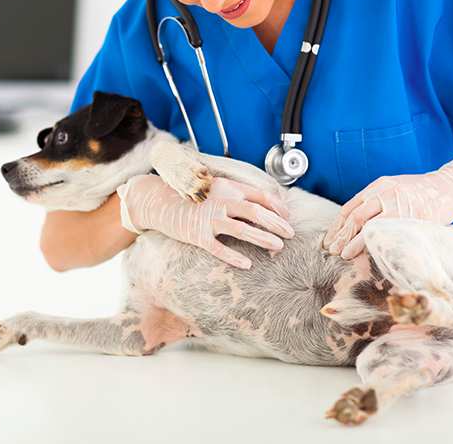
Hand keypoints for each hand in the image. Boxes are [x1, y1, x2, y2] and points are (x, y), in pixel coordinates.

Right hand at [116, 174, 294, 268]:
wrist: (162, 202)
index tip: (288, 217)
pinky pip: (220, 249)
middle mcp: (221, 201)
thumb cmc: (196, 197)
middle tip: (290, 234)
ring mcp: (209, 219)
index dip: (278, 207)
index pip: (261, 195)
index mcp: (229, 187)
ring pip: (242, 230)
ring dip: (263, 239)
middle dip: (277, 224)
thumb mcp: (219, 188)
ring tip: (277, 247)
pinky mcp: (198, 236)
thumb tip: (266, 205)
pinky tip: (248, 264)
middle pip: (256, 213)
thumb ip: (240, 194)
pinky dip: (234, 257)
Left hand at [322, 153, 452, 259]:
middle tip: (332, 249)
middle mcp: (384, 193)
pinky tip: (366, 253)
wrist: (449, 188)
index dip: (338, 224)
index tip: (330, 238)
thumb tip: (357, 226)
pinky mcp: (410, 217)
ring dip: (352, 241)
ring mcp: (397, 205)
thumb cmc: (420, 192)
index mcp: (378, 186)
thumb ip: (377, 202)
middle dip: (341, 235)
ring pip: (367, 224)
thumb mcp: (395, 188)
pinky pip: (387, 232)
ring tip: (343, 254)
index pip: (350, 206)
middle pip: (355, 216)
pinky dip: (373, 243)